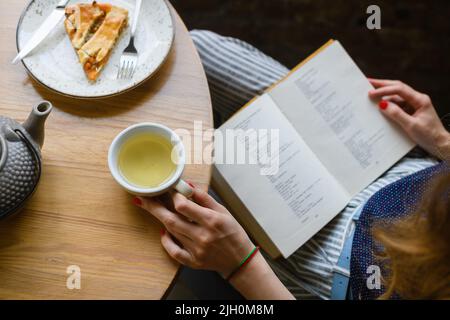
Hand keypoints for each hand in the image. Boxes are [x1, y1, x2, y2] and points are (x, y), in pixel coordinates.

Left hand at [134, 186, 293, 299]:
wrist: (240, 260)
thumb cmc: (233, 233)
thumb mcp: (223, 211)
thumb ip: (204, 199)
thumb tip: (187, 185)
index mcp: (211, 221)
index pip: (184, 207)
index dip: (174, 197)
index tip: (171, 191)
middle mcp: (202, 236)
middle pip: (171, 219)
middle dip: (154, 207)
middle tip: (142, 198)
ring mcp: (196, 250)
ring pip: (171, 232)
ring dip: (160, 219)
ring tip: (150, 207)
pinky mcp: (192, 261)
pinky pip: (173, 251)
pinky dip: (166, 241)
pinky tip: (163, 231)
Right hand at [369, 79, 449, 159]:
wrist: (440, 144)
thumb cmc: (429, 136)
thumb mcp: (411, 126)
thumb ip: (397, 114)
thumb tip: (383, 104)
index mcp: (420, 100)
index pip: (399, 90)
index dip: (384, 90)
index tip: (371, 93)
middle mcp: (417, 99)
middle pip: (398, 88)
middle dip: (383, 85)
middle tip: (368, 82)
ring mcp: (414, 104)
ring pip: (397, 96)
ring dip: (384, 94)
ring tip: (371, 94)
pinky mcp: (411, 111)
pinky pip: (398, 104)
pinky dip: (388, 104)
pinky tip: (380, 106)